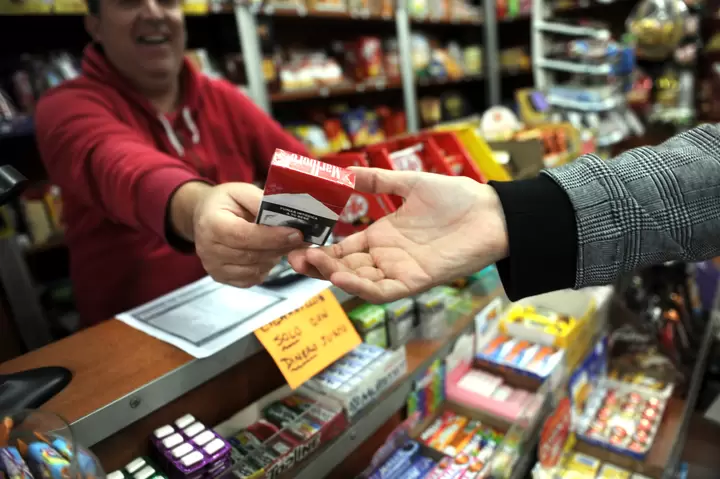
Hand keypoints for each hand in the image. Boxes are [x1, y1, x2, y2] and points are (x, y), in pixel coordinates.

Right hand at [191, 183, 304, 287]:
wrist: (204, 215)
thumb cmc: (226, 202)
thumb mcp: (242, 191)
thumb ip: (261, 202)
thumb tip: (286, 217)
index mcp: (212, 223)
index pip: (244, 236)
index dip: (272, 237)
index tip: (296, 234)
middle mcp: (208, 249)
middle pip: (252, 255)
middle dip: (279, 247)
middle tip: (299, 239)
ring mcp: (213, 267)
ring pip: (254, 269)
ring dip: (273, 257)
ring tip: (281, 243)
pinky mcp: (221, 277)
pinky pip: (251, 279)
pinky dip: (264, 268)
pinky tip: (267, 253)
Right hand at [288, 168, 508, 302]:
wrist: (493, 212)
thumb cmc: (458, 198)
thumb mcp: (410, 184)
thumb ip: (378, 181)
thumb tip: (347, 172)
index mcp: (382, 236)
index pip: (343, 248)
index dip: (321, 249)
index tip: (297, 242)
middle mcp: (387, 256)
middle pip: (345, 268)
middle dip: (319, 265)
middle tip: (294, 256)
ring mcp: (401, 270)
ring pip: (359, 281)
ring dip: (335, 275)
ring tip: (312, 263)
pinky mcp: (417, 280)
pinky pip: (384, 291)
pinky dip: (362, 287)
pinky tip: (343, 276)